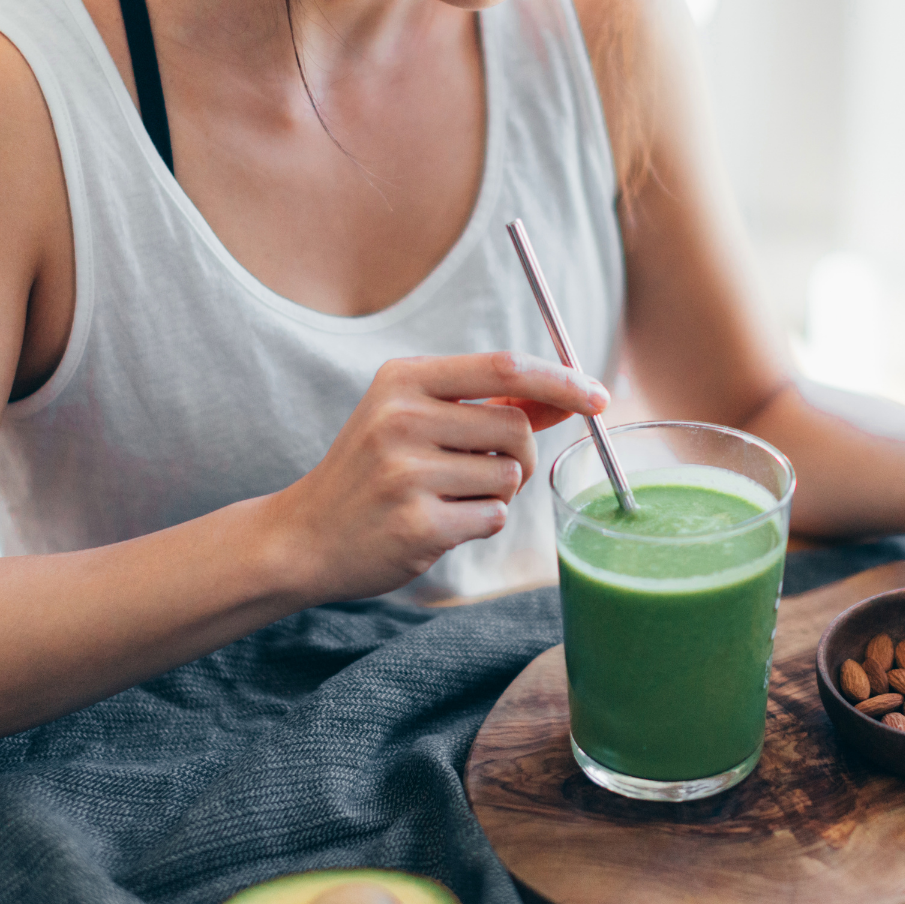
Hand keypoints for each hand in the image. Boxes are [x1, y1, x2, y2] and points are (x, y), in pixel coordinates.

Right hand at [266, 352, 607, 601]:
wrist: (305, 535)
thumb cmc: (374, 470)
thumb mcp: (415, 417)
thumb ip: (489, 403)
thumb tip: (571, 392)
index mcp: (403, 379)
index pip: (504, 367)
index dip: (560, 380)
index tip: (598, 396)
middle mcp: (401, 418)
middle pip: (516, 429)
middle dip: (519, 455)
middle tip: (484, 471)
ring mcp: (406, 473)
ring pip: (508, 478)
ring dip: (495, 494)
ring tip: (446, 496)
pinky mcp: (417, 524)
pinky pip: (492, 519)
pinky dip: (479, 525)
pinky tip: (436, 523)